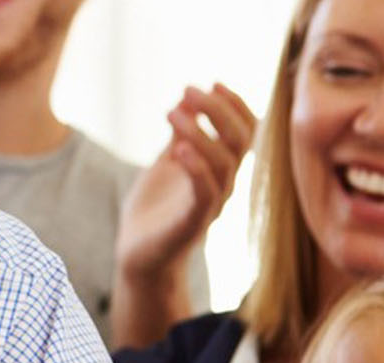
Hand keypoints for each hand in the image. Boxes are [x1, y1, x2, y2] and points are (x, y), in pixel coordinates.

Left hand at [115, 83, 255, 294]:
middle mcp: (224, 185)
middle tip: (189, 89)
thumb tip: (185, 98)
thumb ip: (180, 135)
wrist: (137, 257)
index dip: (235, 104)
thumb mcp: (166, 164)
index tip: (213, 82)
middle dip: (219, 109)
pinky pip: (205, 192)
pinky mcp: (192, 223)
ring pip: (223, 163)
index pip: (246, 131)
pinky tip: (177, 147)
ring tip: (171, 111)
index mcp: (221, 169)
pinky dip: (196, 167)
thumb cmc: (154, 212)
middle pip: (240, 140)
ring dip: (199, 132)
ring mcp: (211, 205)